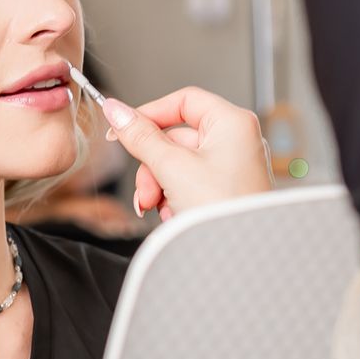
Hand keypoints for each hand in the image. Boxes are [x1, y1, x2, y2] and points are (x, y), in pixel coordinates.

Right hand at [102, 87, 272, 219]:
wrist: (242, 257)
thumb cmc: (224, 211)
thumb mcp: (172, 168)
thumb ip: (141, 137)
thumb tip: (117, 112)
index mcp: (232, 123)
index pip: (183, 101)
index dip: (149, 113)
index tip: (121, 128)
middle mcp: (236, 140)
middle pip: (176, 138)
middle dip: (153, 167)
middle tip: (145, 191)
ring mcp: (232, 166)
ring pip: (179, 163)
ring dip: (160, 185)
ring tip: (158, 208)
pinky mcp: (226, 189)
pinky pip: (189, 182)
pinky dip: (175, 197)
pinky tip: (173, 215)